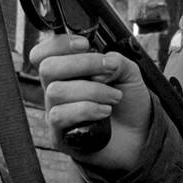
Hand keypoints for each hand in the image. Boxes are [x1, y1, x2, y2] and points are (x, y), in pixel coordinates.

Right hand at [29, 33, 153, 172]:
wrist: (139, 138)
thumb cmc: (129, 105)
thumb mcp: (129, 75)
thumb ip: (117, 61)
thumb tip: (104, 61)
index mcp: (68, 73)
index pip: (44, 54)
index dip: (58, 44)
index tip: (84, 44)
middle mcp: (57, 90)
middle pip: (47, 68)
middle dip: (83, 64)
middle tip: (109, 69)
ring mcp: (56, 113)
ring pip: (57, 91)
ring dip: (92, 90)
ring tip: (114, 97)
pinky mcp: (59, 135)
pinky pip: (60, 116)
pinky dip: (87, 109)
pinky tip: (105, 112)